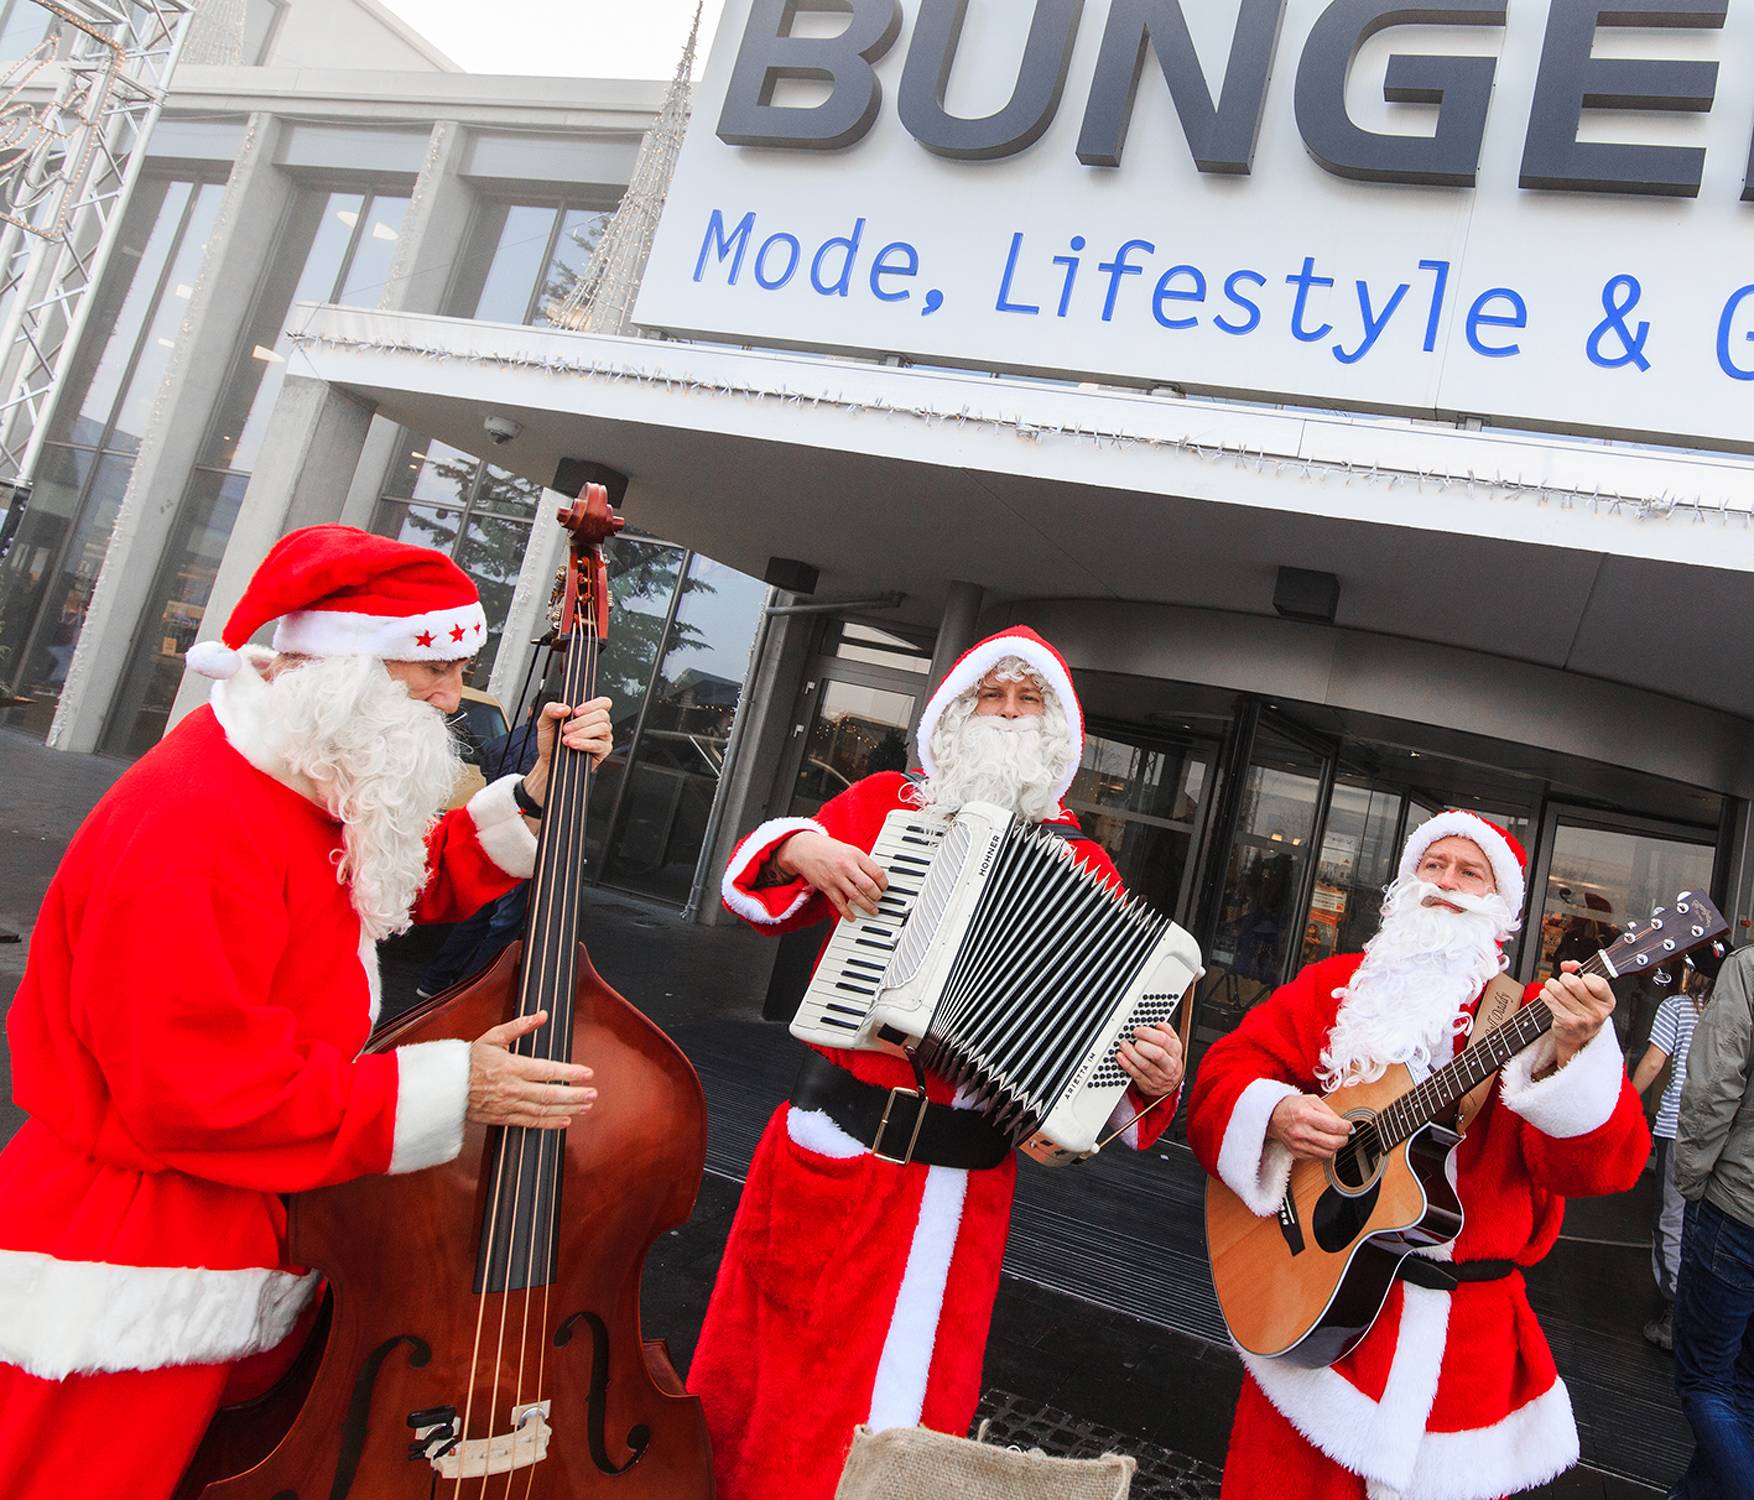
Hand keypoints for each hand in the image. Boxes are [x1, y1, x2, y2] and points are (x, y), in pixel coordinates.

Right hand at [468, 1010, 594, 1128]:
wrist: (446, 1086)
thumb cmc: (470, 1060)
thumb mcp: (494, 1037)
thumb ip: (520, 1026)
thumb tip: (542, 1015)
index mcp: (511, 1066)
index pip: (547, 1070)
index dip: (570, 1072)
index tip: (587, 1073)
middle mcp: (512, 1088)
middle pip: (549, 1094)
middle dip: (575, 1095)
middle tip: (593, 1094)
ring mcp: (508, 1105)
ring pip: (543, 1110)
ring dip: (567, 1109)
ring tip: (586, 1107)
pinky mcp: (503, 1118)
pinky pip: (529, 1123)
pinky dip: (549, 1124)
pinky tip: (565, 1121)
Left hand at [523, 697, 613, 808]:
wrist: (549, 760)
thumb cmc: (551, 740)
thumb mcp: (545, 721)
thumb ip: (551, 709)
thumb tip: (565, 708)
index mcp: (589, 713)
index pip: (603, 702)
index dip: (592, 705)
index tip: (575, 712)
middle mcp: (599, 723)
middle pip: (602, 715)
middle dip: (582, 721)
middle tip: (566, 729)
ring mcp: (603, 737)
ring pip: (603, 728)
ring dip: (582, 733)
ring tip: (567, 739)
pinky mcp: (603, 751)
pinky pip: (599, 744)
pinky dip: (584, 744)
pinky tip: (573, 745)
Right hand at [772, 830, 887, 919]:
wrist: (805, 849)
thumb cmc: (828, 849)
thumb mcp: (849, 849)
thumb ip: (861, 862)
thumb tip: (876, 877)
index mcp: (855, 855)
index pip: (876, 872)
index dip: (884, 883)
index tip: (885, 887)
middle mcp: (847, 866)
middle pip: (868, 886)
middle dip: (877, 896)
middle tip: (879, 898)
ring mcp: (836, 877)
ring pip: (856, 896)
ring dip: (867, 906)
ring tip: (873, 910)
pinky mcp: (827, 886)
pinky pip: (839, 903)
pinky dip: (847, 912)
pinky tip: (852, 917)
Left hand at [1118, 1023, 1183, 1097]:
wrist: (1169, 1084)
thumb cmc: (1168, 1061)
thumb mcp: (1173, 1046)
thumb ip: (1167, 1033)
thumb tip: (1160, 1024)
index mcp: (1175, 1052)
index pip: (1164, 1040)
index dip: (1148, 1033)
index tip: (1138, 1030)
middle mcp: (1168, 1065)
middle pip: (1157, 1054)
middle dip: (1142, 1044)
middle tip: (1134, 1039)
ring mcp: (1158, 1076)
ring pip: (1144, 1064)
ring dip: (1131, 1053)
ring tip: (1124, 1045)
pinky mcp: (1147, 1084)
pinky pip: (1135, 1073)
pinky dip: (1126, 1064)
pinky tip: (1121, 1056)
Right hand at [1267, 1093, 1352, 1160]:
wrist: (1272, 1117)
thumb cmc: (1292, 1106)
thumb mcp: (1311, 1100)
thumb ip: (1329, 1111)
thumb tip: (1344, 1125)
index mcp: (1305, 1115)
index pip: (1334, 1127)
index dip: (1346, 1127)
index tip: (1348, 1126)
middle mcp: (1301, 1131)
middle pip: (1333, 1143)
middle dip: (1344, 1139)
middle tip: (1344, 1134)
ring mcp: (1299, 1144)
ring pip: (1328, 1153)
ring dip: (1336, 1146)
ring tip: (1334, 1138)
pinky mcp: (1298, 1153)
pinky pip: (1319, 1157)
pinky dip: (1325, 1151)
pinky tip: (1323, 1143)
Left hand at [1540, 960, 1614, 1071]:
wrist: (1579, 1039)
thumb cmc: (1584, 1011)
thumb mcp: (1589, 993)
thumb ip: (1580, 972)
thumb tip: (1568, 964)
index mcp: (1608, 1002)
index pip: (1597, 982)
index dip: (1585, 976)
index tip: (1581, 979)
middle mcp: (1598, 1012)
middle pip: (1573, 983)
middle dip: (1564, 978)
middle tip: (1563, 982)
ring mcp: (1583, 1019)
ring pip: (1558, 989)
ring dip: (1551, 985)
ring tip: (1553, 988)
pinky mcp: (1567, 1023)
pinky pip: (1549, 1000)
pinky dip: (1545, 994)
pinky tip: (1548, 996)